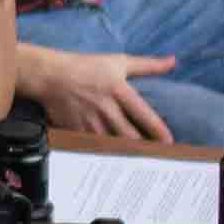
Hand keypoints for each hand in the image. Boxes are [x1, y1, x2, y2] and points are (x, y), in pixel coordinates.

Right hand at [9, 42, 183, 148]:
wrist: (50, 76)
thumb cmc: (86, 67)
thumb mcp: (119, 62)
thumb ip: (148, 65)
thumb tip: (173, 61)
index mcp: (119, 91)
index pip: (144, 116)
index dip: (159, 132)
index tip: (169, 142)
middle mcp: (106, 108)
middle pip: (131, 137)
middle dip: (145, 149)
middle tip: (158, 157)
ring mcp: (91, 122)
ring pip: (114, 146)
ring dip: (127, 154)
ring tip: (140, 162)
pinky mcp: (77, 131)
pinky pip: (95, 147)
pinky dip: (106, 154)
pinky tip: (115, 160)